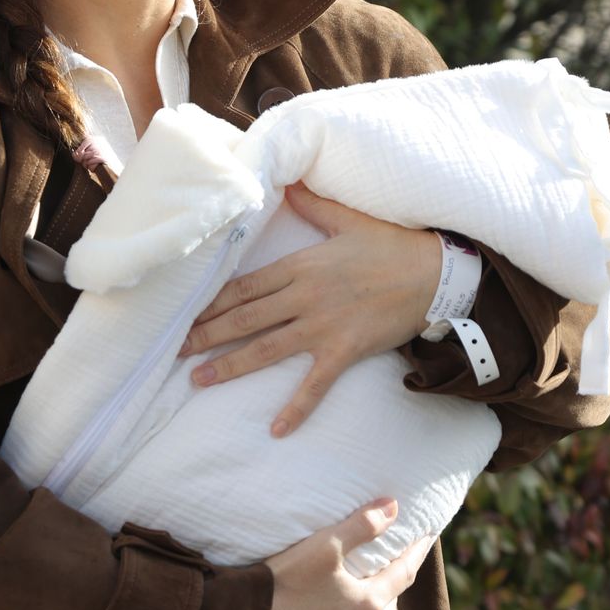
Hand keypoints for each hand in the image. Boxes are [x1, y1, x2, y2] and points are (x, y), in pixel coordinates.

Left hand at [180, 183, 440, 435]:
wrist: (434, 275)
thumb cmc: (391, 245)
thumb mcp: (348, 219)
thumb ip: (314, 204)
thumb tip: (289, 180)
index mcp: (300, 265)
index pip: (244, 286)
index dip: (211, 302)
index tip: (185, 313)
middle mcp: (304, 296)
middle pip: (245, 318)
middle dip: (207, 334)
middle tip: (174, 350)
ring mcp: (323, 326)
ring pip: (267, 348)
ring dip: (231, 366)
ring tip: (199, 379)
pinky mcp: (345, 350)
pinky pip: (315, 384)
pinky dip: (296, 407)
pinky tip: (276, 429)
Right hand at [267, 497, 434, 609]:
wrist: (255, 606)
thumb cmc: (290, 576)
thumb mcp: (327, 545)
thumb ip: (362, 526)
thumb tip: (393, 506)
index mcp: (369, 601)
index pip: (405, 571)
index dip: (418, 548)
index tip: (428, 530)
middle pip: (393, 591)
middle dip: (401, 567)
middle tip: (405, 542)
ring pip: (375, 601)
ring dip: (381, 579)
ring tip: (380, 557)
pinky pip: (356, 604)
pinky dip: (363, 587)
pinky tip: (352, 575)